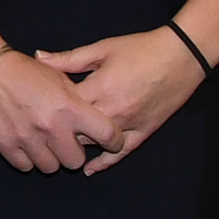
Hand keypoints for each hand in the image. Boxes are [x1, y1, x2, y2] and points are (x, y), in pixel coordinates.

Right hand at [0, 49, 123, 173]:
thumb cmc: (23, 69)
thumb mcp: (58, 77)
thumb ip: (78, 99)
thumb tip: (91, 117)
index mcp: (70, 107)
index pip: (107, 135)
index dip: (114, 141)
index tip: (110, 141)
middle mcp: (52, 126)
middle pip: (76, 161)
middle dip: (72, 152)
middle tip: (64, 139)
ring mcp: (28, 138)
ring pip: (51, 167)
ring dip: (49, 157)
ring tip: (42, 141)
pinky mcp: (7, 145)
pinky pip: (26, 166)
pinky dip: (27, 158)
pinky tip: (25, 142)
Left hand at [34, 29, 205, 173]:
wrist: (181, 56)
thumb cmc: (140, 49)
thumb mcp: (102, 49)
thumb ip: (69, 59)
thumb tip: (38, 57)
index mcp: (100, 87)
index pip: (64, 106)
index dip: (48, 106)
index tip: (37, 103)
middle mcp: (113, 110)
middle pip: (76, 129)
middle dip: (60, 128)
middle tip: (45, 126)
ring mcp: (130, 124)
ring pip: (95, 143)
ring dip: (78, 143)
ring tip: (59, 145)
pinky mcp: (144, 132)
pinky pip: (121, 153)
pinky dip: (104, 162)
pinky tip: (88, 169)